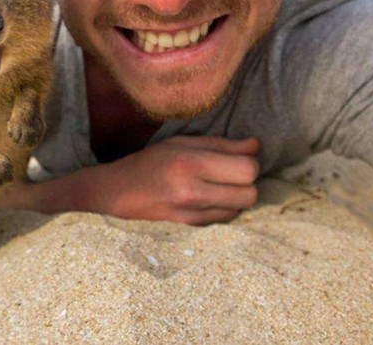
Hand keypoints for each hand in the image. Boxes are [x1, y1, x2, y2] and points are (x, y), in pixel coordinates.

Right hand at [96, 135, 260, 223]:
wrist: (116, 194)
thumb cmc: (150, 162)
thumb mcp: (181, 142)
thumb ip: (221, 145)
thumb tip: (256, 145)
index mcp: (190, 163)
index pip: (246, 170)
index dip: (251, 163)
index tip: (242, 158)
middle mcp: (192, 192)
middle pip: (249, 194)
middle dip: (248, 183)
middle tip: (233, 174)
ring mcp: (191, 215)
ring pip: (240, 210)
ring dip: (237, 197)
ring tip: (220, 186)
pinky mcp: (189, 230)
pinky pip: (225, 221)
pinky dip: (224, 209)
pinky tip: (210, 199)